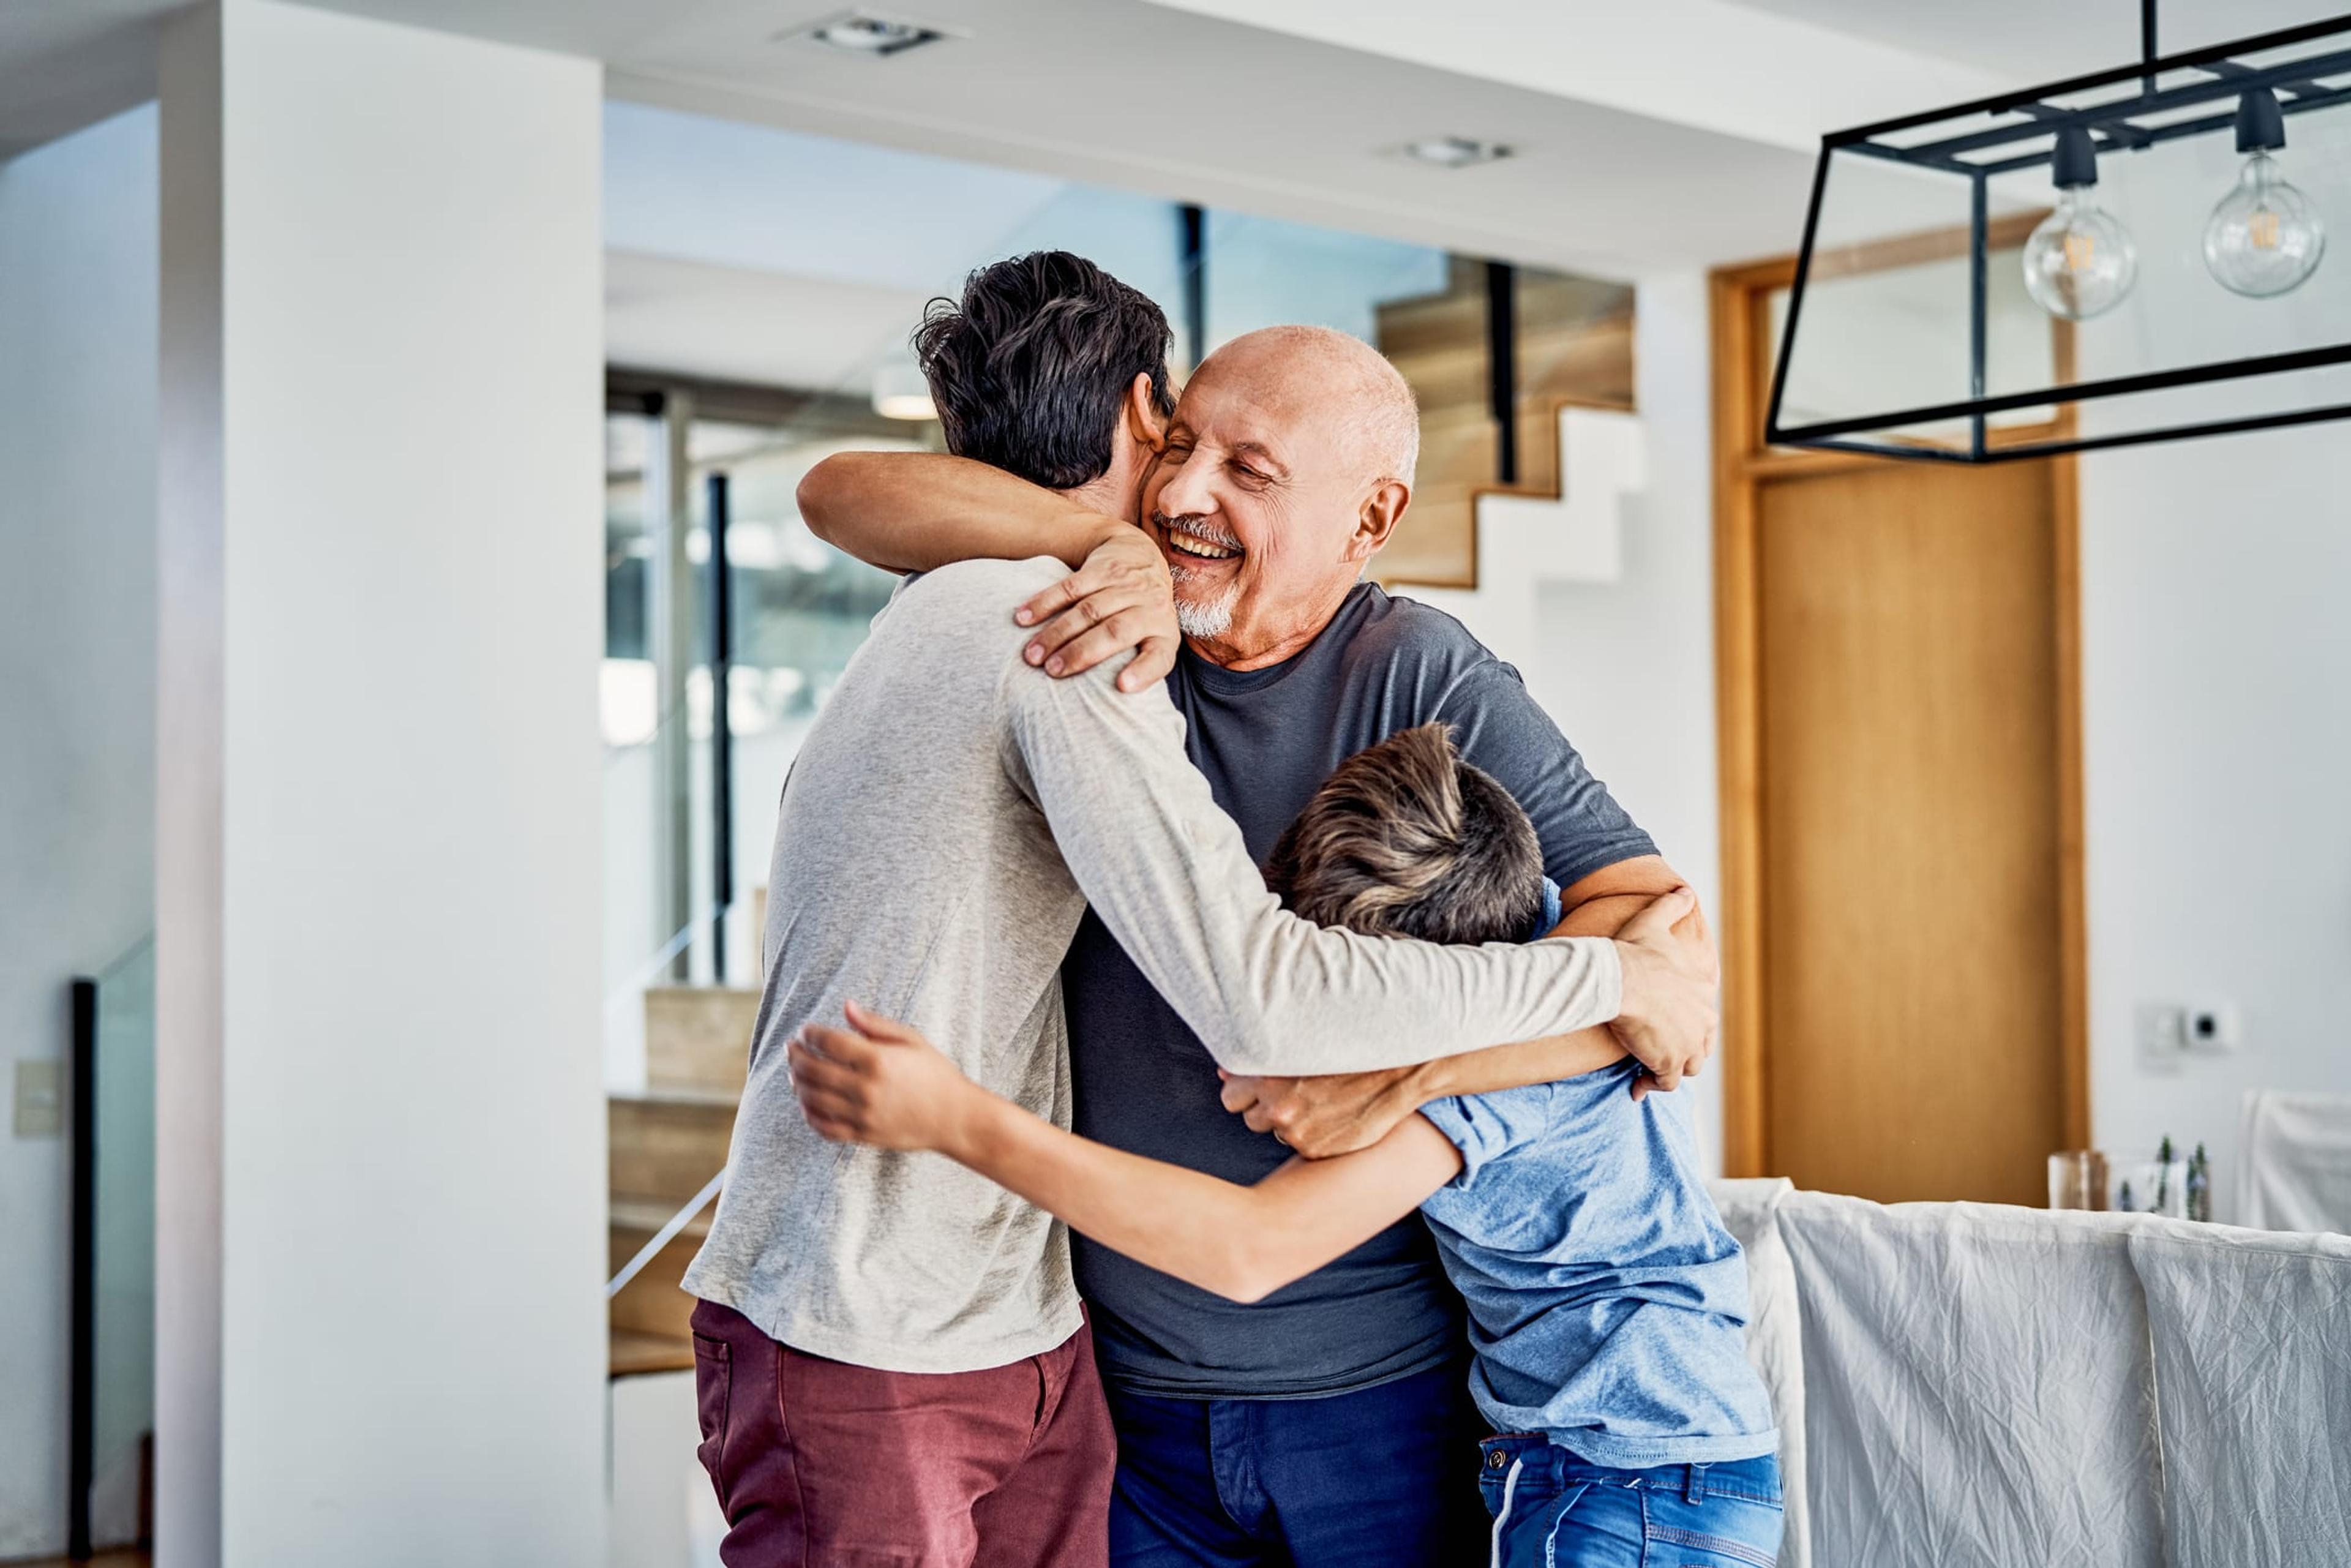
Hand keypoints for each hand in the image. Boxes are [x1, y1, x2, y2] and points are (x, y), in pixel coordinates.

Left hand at [790, 1001, 978, 1153]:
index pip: (829, 1042)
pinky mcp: (863, 1135)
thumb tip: (846, 1006)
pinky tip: (805, 1102)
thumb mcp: (911, 1040)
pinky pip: (824, 1127)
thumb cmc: (935, 1074)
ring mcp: (862, 1114)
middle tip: (791, 1048)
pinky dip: (809, 1115)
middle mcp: (866, 1088)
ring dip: (797, 1083)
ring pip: (812, 1098)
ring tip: (795, 1072)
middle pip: (814, 1070)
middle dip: (796, 1056)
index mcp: (878, 1060)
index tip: (805, 1029)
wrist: (955, 1117)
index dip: (810, 1033)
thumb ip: (876, 1024)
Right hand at [1014, 525, 1178, 691]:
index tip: (1123, 686)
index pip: (1159, 657)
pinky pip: (1070, 587)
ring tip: (1032, 655)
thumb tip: (1113, 704)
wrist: (1142, 557)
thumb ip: (1140, 666)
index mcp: (1164, 635)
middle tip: (1052, 672)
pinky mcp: (1103, 568)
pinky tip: (1023, 618)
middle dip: (1080, 653)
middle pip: (1114, 632)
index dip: (1143, 672)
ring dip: (1057, 633)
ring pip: (1088, 611)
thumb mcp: (1154, 640)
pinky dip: (1044, 603)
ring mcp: (1127, 585)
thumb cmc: (1143, 616)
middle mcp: (1150, 607)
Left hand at [1217, 1065, 1425, 1159]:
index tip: (1261, 1087)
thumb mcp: (1299, 1044)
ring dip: (1286, 1122)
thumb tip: (1223, 1073)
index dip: (1245, 1092)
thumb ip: (1259, 1060)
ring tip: (1315, 1102)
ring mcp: (1296, 1131)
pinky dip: (1311, 1135)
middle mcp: (1278, 1106)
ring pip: (1274, 1133)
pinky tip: (1331, 1117)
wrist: (1396, 1073)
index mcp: (1268, 1075)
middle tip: (1290, 1094)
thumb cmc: (1346, 1051)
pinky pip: (1299, 1146)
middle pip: (1248, 1118)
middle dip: (1262, 1108)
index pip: (1230, 1095)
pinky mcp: (1315, 1150)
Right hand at [1606, 889, 1717, 1093]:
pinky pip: (1665, 1083)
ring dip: (1671, 1068)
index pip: (1703, 1015)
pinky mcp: (1669, 1062)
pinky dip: (1651, 1085)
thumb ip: (1673, 905)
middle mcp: (1704, 1021)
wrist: (1619, 978)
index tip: (1664, 1024)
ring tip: (1650, 1068)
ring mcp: (1689, 1044)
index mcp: (1702, 992)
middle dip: (1683, 1049)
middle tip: (1659, 1050)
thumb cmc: (1634, 951)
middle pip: (1701, 1045)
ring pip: (1689, 1066)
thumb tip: (1684, 889)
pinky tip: (1636, 1087)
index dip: (1684, 1021)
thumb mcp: (1656, 922)